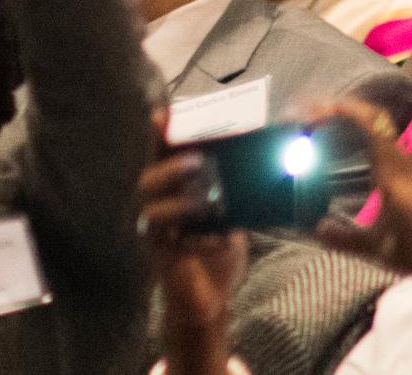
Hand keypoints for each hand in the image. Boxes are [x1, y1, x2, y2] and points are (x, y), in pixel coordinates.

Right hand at [138, 136, 247, 374]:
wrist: (207, 298)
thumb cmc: (213, 250)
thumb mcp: (226, 213)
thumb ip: (231, 189)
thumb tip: (263, 159)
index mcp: (167, 191)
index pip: (157, 157)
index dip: (157, 136)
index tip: (162, 113)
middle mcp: (152, 208)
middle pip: (147, 180)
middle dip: (170, 168)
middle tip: (199, 161)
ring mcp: (153, 235)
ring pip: (152, 212)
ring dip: (180, 203)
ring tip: (206, 202)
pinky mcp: (161, 259)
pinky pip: (173, 246)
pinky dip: (200, 242)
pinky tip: (222, 241)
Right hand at [318, 100, 411, 282]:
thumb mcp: (378, 249)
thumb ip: (345, 239)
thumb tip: (316, 229)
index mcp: (392, 174)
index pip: (373, 127)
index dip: (349, 112)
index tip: (325, 108)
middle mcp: (405, 166)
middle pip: (379, 125)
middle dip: (350, 115)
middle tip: (322, 117)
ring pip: (387, 137)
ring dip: (363, 127)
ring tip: (336, 130)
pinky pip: (393, 151)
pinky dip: (373, 143)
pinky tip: (361, 157)